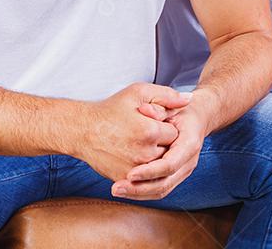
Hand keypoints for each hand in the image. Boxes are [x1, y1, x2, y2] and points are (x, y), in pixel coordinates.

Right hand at [75, 83, 190, 182]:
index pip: (174, 132)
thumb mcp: (138, 93)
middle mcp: (144, 154)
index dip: (165, 125)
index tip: (152, 121)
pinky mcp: (125, 179)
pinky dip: (143, 167)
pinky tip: (132, 152)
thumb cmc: (110, 109)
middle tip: (144, 131)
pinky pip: (145, 176)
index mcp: (150, 131)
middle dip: (161, 142)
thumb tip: (189, 100)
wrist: (82, 130)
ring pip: (158, 165)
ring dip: (154, 155)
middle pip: (168, 150)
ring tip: (138, 141)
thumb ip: (167, 96)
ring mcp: (134, 169)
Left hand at [113, 91, 213, 199]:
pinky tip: (125, 190)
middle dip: (140, 188)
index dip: (150, 171)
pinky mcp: (175, 175)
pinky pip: (159, 189)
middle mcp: (188, 161)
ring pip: (161, 190)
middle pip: (165, 183)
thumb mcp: (169, 101)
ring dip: (138, 193)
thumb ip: (159, 105)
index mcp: (189, 143)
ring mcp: (182, 171)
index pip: (170, 164)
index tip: (130, 174)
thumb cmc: (180, 108)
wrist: (196, 117)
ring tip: (117, 190)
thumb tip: (145, 111)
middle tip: (117, 187)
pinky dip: (142, 192)